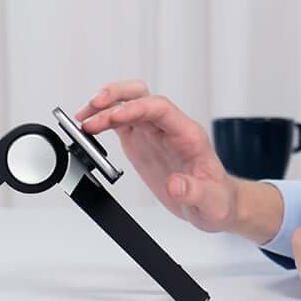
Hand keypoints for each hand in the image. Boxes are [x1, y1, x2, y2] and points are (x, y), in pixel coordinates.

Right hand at [73, 81, 236, 233]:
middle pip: (141, 96)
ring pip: (127, 105)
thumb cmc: (217, 199)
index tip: (114, 117)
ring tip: (83, 119)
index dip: (135, 108)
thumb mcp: (211, 202)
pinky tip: (89, 129)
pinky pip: (120, 124)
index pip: (160, 108)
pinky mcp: (142, 144)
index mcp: (188, 134)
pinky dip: (103, 122)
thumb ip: (194, 192)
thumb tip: (176, 185)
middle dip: (116, 97)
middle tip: (93, 109)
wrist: (213, 204)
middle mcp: (169, 128)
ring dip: (105, 107)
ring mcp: (154, 134)